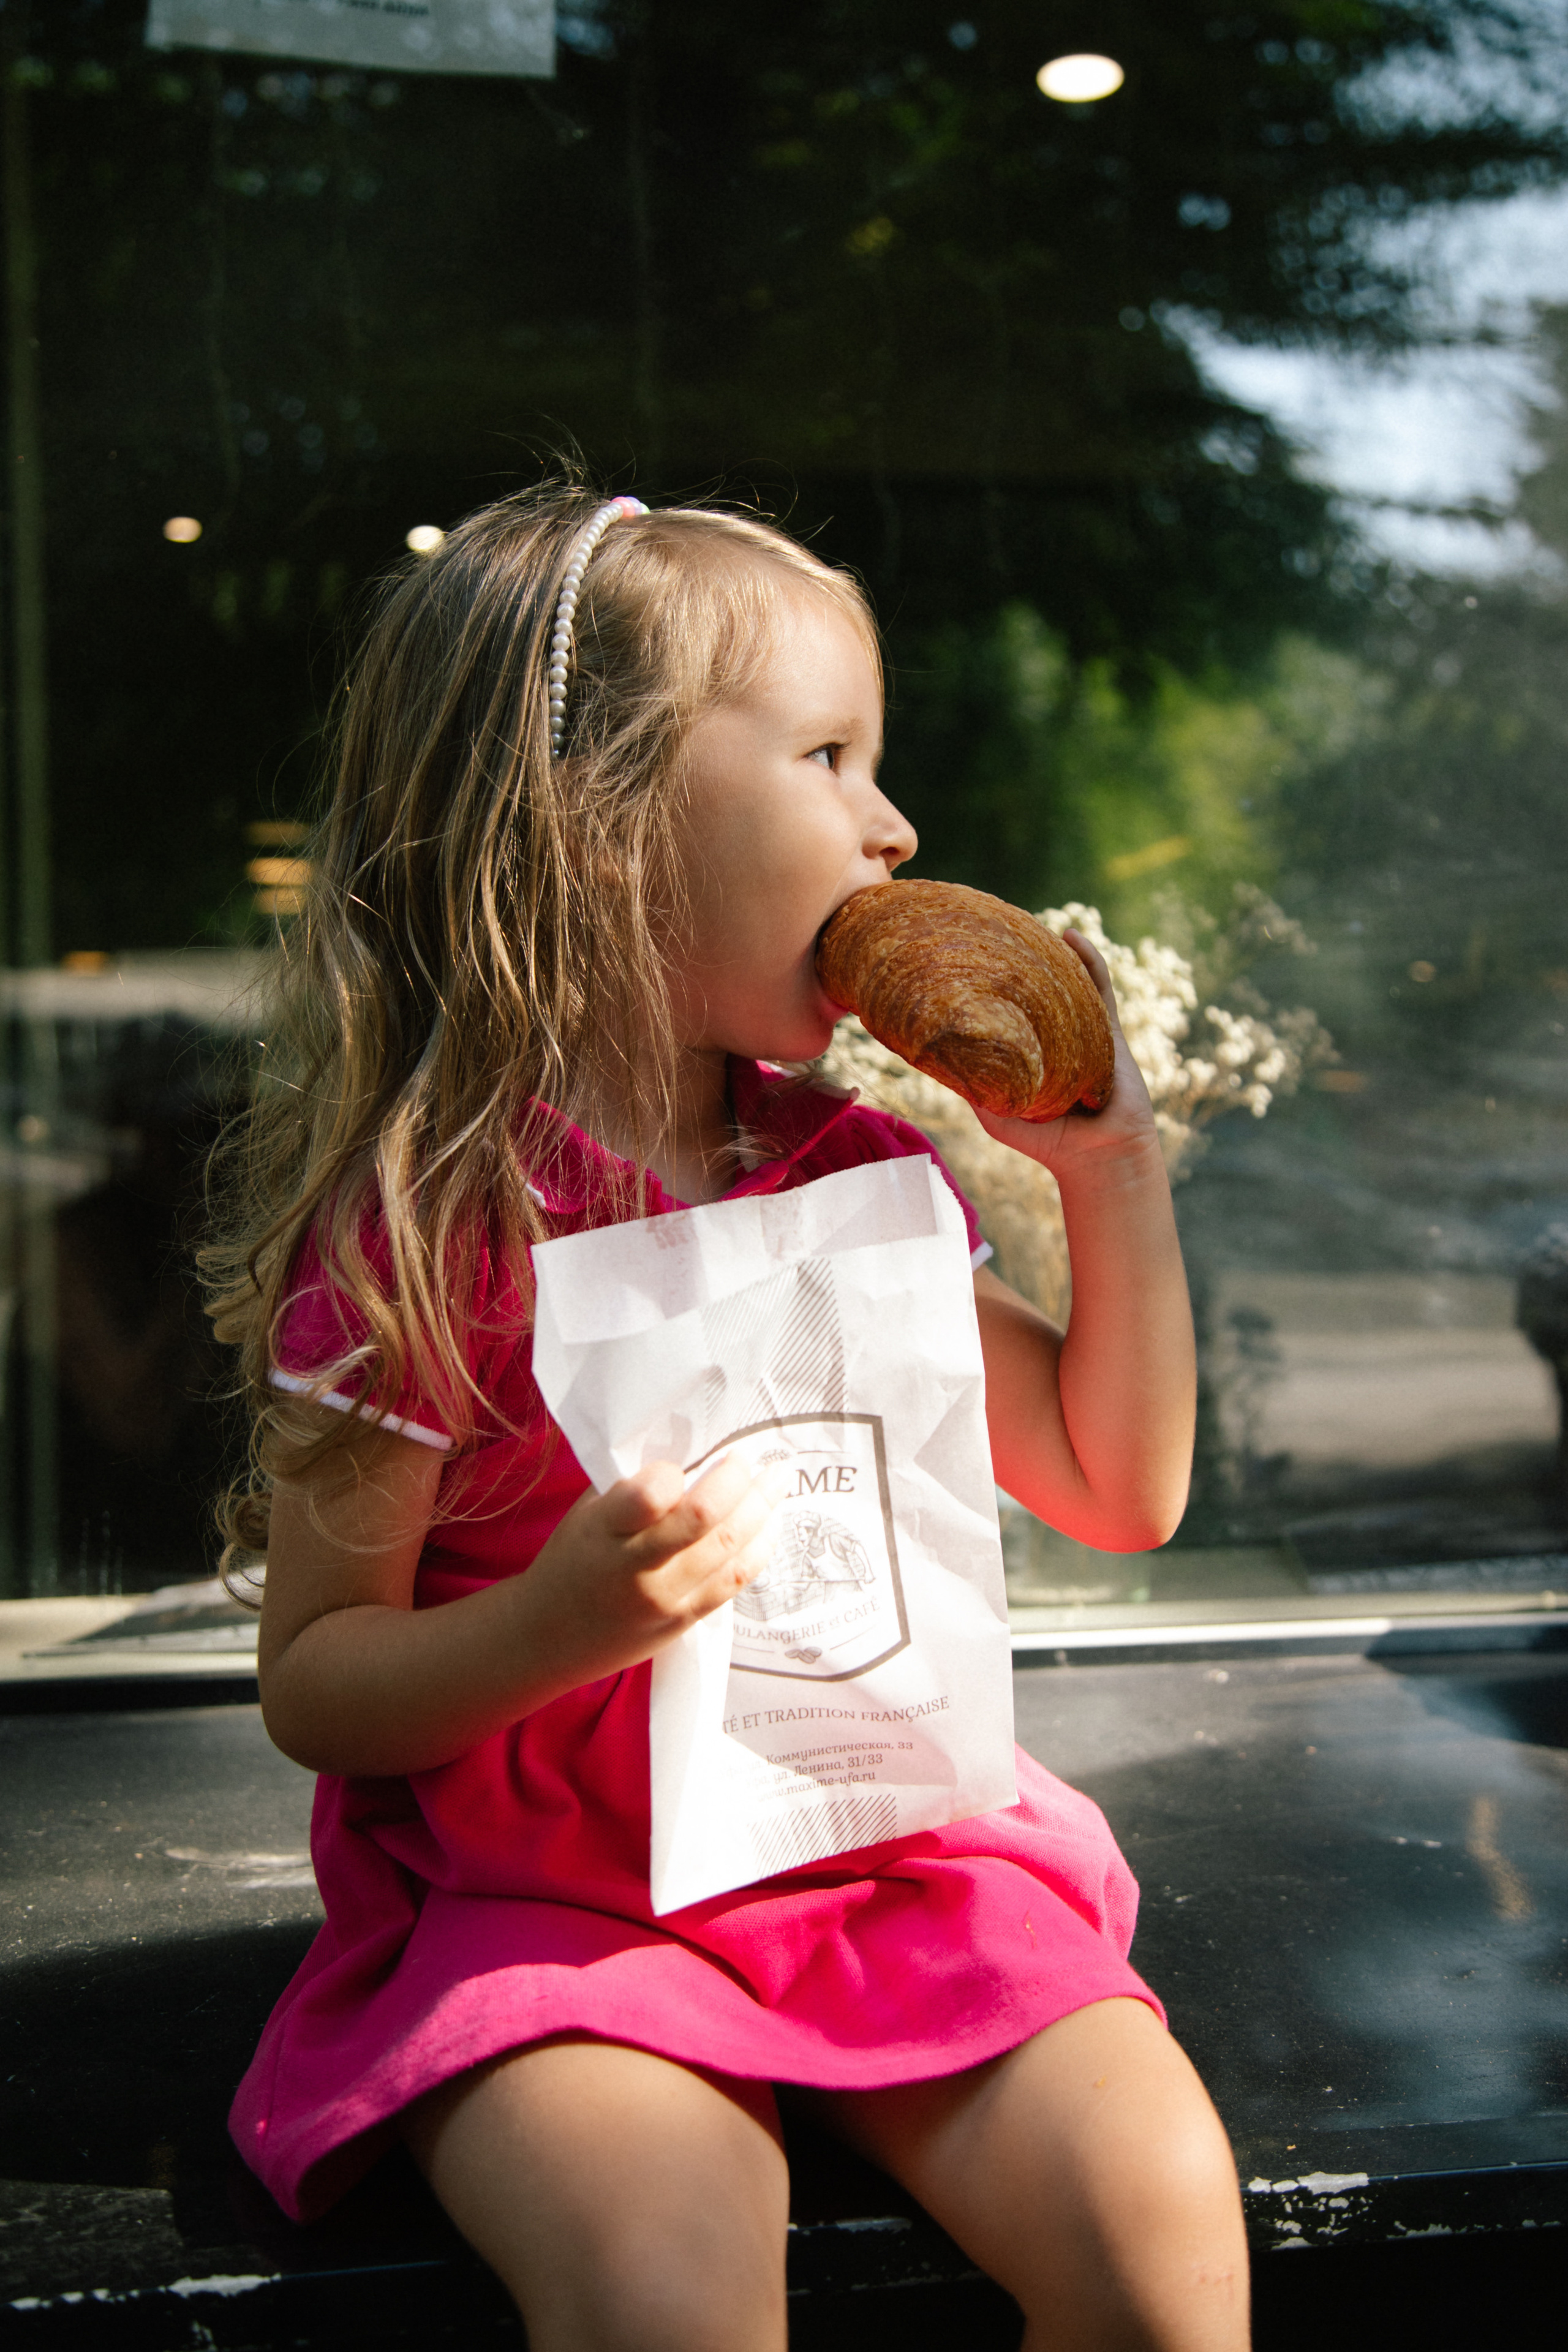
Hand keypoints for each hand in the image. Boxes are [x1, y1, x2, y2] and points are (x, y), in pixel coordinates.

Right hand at [513, 1451, 777, 1696]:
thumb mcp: (587, 1515)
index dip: (673, 1472)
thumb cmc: (572, 1561)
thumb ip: (631, 1488)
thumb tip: (693, 1454)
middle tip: (748, 1457)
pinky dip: (759, 1547)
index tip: (682, 1462)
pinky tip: (769, 1523)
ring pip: (729, 1549)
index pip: (649, 1495)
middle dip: (737, 1479)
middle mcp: (635, 1568)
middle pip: (703, 1519)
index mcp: (603, 1531)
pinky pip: (734, 1581)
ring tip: (777, 1479)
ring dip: (761, 1508)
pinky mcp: (683, 1621)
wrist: (551, 1637)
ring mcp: (664, 1599)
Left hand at [974, 929, 1161, 1183]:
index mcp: (1025, 1055)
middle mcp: (1051, 1039)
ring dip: (1048, 953)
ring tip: (1026, 924)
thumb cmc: (1046, 1142)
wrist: (1101, 1155)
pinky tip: (1071, 936)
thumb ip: (973, 1089)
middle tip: (988, 932)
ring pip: (1064, 982)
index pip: (1002, 1014)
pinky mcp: (1109, 1030)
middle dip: (1014, 964)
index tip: (960, 961)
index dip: (984, 989)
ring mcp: (1081, 1031)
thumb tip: (935, 1060)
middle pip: (1032, 992)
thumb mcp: (997, 1115)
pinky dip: (1088, 959)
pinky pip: (1099, 986)